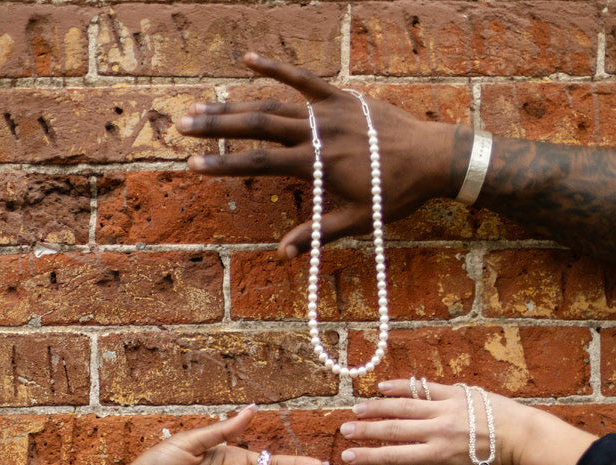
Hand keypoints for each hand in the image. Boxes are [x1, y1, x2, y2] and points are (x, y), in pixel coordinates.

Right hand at [177, 54, 458, 257]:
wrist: (434, 158)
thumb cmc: (397, 195)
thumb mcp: (358, 221)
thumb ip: (318, 234)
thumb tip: (284, 254)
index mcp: (318, 163)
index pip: (260, 162)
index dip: (224, 164)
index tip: (194, 166)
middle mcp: (318, 131)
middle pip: (256, 124)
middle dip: (217, 126)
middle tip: (181, 125)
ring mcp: (330, 110)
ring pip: (272, 102)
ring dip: (235, 103)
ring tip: (202, 105)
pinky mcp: (342, 97)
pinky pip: (304, 78)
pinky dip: (276, 67)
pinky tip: (247, 59)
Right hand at [340, 380, 529, 464]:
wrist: (524, 438)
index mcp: (437, 455)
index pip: (394, 456)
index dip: (368, 457)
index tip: (348, 456)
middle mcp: (437, 429)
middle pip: (393, 429)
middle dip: (365, 431)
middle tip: (344, 431)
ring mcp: (446, 408)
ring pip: (404, 406)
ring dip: (377, 408)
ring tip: (357, 410)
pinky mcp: (456, 392)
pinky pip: (423, 388)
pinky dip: (402, 387)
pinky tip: (383, 387)